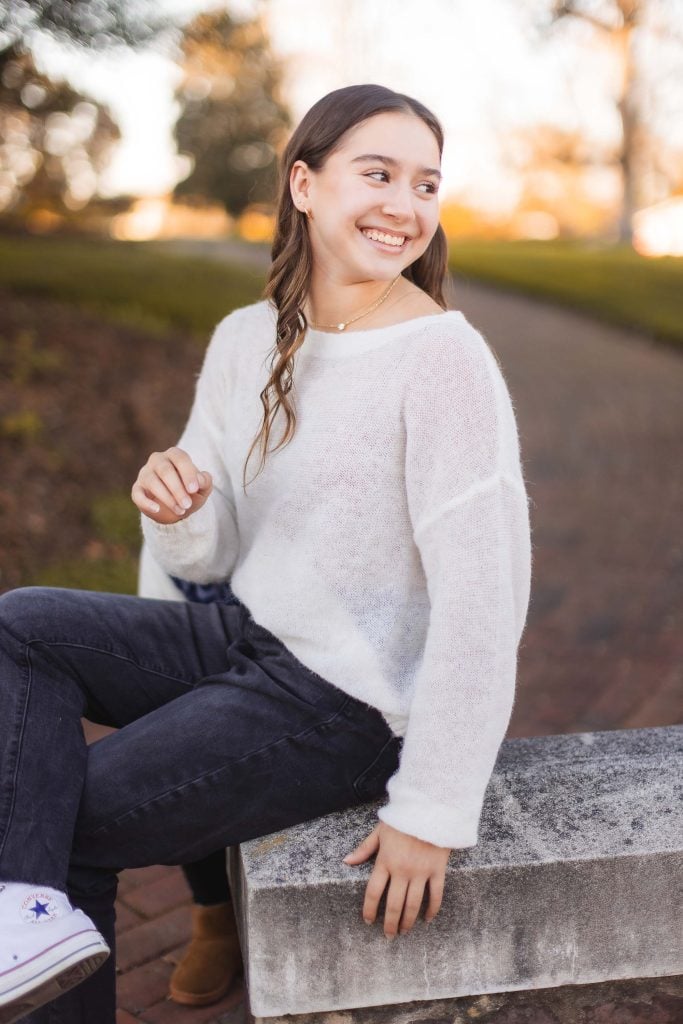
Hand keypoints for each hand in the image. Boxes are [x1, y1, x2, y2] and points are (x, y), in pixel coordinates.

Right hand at [131, 446, 212, 524]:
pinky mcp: (137, 488)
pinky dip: (146, 502)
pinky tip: (157, 509)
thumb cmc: (190, 492)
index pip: (180, 458)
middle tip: (187, 504)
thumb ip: (205, 482)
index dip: (187, 473)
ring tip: (180, 510)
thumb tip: (200, 480)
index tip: (194, 490)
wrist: (178, 506)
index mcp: (175, 455)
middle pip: (165, 470)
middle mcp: (157, 460)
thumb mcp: (202, 488)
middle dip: (177, 489)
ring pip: (152, 482)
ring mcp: (145, 473)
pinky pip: (137, 494)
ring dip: (167, 498)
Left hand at [342, 821, 449, 937]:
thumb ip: (364, 849)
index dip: (370, 910)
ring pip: (413, 904)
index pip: (374, 892)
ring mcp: (421, 872)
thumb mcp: (379, 831)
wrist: (430, 807)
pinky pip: (436, 895)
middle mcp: (402, 870)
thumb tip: (346, 861)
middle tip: (388, 935)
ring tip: (404, 931)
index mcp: (385, 861)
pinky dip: (432, 910)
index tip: (368, 921)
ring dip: (408, 921)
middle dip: (390, 923)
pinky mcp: (437, 870)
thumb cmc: (402, 819)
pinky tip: (427, 919)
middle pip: (394, 904)